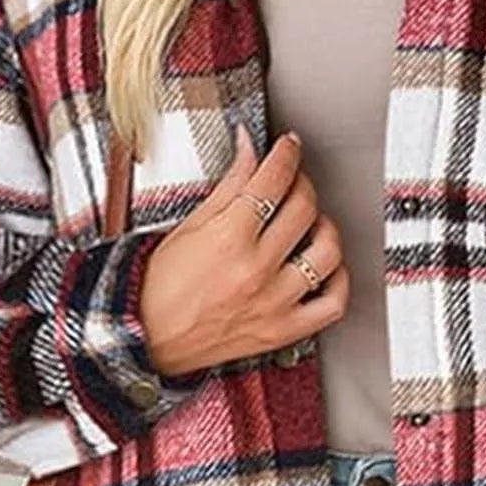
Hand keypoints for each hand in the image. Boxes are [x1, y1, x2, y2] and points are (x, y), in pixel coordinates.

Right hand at [137, 126, 349, 376]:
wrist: (146, 338)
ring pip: (326, 253)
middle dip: (302, 184)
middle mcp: (255, 270)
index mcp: (228, 238)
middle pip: (304, 209)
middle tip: (293, 182)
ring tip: (313, 223)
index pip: (274, 180)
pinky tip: (326, 267)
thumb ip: (229, 185)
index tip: (289, 147)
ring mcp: (273, 302)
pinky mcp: (282, 330)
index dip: (286, 153)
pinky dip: (339, 281)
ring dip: (326, 228)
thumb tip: (248, 148)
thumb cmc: (159, 288)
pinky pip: (332, 304)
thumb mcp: (189, 226)